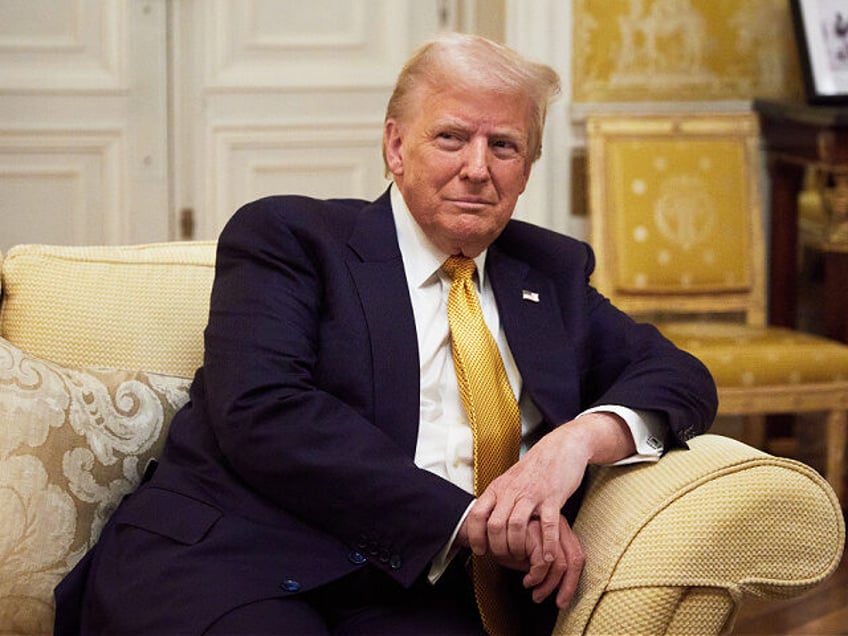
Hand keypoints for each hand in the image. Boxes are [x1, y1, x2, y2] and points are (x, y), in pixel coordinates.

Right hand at [461, 515, 583, 607]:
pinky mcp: (531, 530)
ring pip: (559, 563)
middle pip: (574, 559)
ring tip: (532, 590)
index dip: (572, 582)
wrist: (478, 524)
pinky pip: (542, 561)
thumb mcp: (527, 554)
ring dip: (546, 584)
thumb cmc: (504, 540)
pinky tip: (525, 581)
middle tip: (546, 598)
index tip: (561, 600)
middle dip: (564, 586)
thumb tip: (559, 587)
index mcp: (559, 527)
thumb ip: (543, 562)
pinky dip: (535, 577)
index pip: (577, 555)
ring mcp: (544, 525)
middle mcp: (555, 522)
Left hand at [465, 413, 633, 580]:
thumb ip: (497, 498)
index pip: (477, 514)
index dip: (475, 536)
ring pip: (515, 526)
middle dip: (498, 548)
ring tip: (522, 558)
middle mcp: (512, 491)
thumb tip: (482, 520)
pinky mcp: (552, 498)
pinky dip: (546, 544)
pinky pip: (547, 525)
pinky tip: (547, 556)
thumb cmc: (534, 468)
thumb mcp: (509, 480)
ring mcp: (532, 494)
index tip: (480, 550)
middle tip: (505, 558)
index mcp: (498, 488)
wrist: (561, 447)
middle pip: (495, 525)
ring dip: (517, 548)